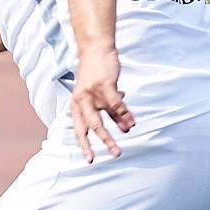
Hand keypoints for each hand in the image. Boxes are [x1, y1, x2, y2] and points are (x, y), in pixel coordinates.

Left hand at [70, 44, 132, 161]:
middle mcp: (81, 101)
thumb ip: (109, 110)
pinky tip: (132, 121)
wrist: (95, 49)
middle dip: (103, 142)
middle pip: (91, 127)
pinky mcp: (103, 85)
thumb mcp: (98, 94)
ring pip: (106, 117)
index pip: (79, 129)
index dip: (84, 145)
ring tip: (128, 134)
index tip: (90, 160)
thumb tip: (124, 126)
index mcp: (76, 104)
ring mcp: (91, 93)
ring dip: (119, 127)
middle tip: (114, 154)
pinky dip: (125, 114)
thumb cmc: (96, 72)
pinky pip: (116, 105)